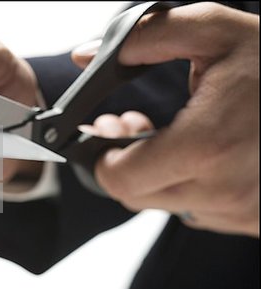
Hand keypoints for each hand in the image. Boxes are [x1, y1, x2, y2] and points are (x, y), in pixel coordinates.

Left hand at [72, 3, 258, 236]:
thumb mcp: (213, 31)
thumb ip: (143, 39)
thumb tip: (83, 56)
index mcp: (205, 145)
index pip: (120, 180)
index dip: (103, 158)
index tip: (105, 135)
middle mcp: (223, 190)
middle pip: (136, 196)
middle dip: (124, 163)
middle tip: (131, 127)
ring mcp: (240, 210)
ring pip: (165, 204)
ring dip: (156, 173)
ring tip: (169, 134)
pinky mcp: (253, 219)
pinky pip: (197, 210)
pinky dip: (187, 185)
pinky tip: (200, 154)